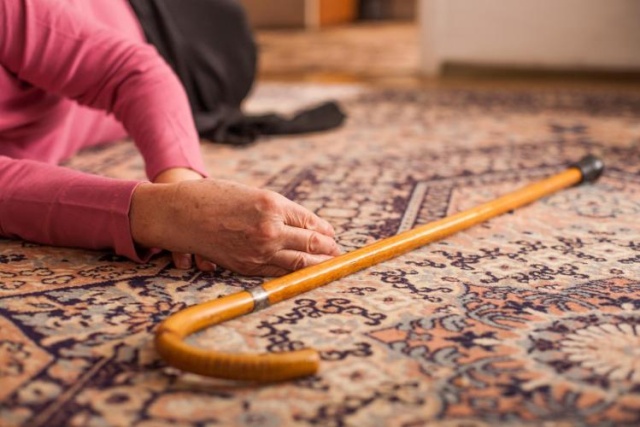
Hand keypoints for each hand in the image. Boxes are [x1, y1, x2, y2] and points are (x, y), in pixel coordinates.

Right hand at [130, 178, 340, 275]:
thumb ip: (278, 209)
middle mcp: (270, 229)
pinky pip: (277, 272)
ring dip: (318, 264)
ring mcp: (258, 250)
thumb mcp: (252, 193)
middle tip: (338, 252)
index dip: (325, 230)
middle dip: (328, 249)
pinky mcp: (246, 266)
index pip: (310, 221)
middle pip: (311, 243)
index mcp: (273, 205)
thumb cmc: (214, 197)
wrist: (179, 215)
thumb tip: (302, 223)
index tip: (332, 234)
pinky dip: (293, 272)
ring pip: (298, 262)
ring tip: (329, 265)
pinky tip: (302, 272)